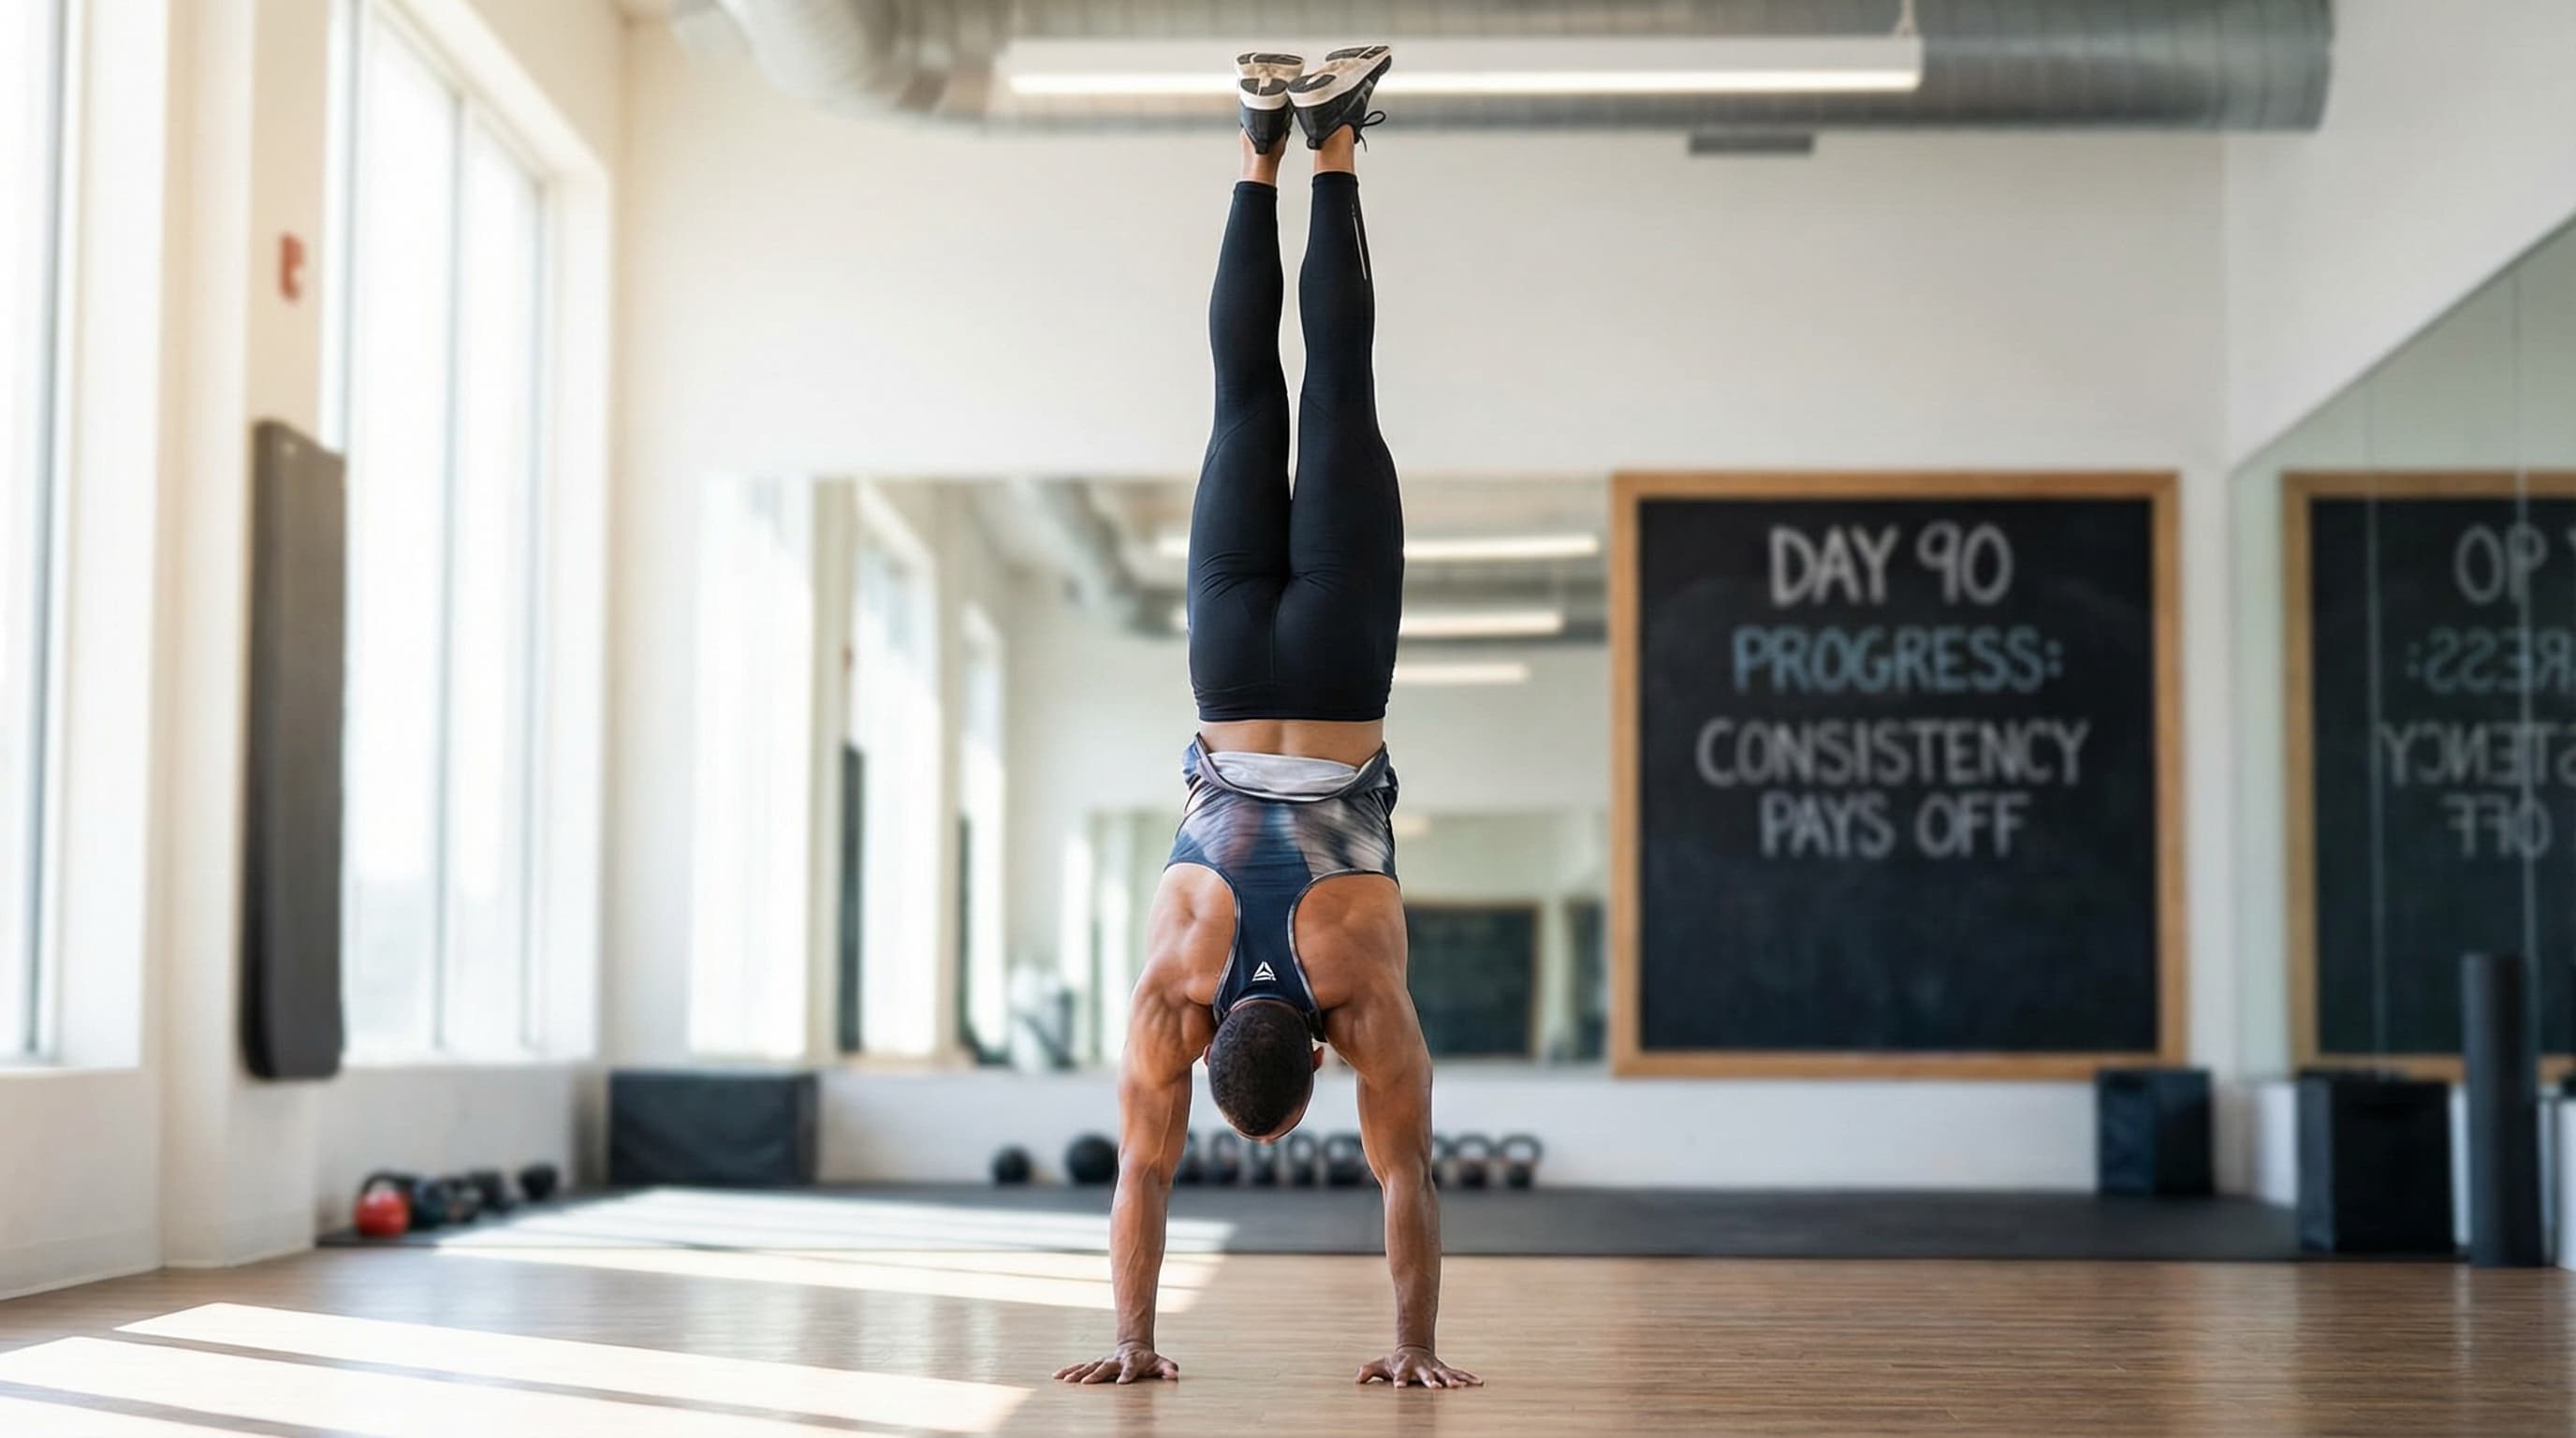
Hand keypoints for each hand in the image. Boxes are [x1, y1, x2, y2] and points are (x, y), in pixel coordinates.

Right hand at [1055, 1344, 1179, 1383]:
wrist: (1134, 1346)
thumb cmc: (1148, 1360)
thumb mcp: (1161, 1363)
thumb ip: (1168, 1368)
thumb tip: (1174, 1374)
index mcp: (1131, 1361)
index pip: (1130, 1368)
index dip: (1127, 1375)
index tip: (1122, 1383)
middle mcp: (1114, 1360)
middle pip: (1104, 1367)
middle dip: (1096, 1375)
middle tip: (1087, 1382)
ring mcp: (1103, 1361)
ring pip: (1088, 1366)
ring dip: (1077, 1373)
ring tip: (1065, 1380)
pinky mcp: (1094, 1363)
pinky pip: (1080, 1366)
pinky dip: (1069, 1370)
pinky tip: (1057, 1376)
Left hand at [1356, 1346, 1481, 1388]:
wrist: (1415, 1348)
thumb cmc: (1396, 1361)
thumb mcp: (1381, 1364)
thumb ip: (1370, 1371)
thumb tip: (1358, 1379)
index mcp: (1405, 1367)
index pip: (1401, 1375)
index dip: (1400, 1381)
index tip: (1398, 1388)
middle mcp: (1422, 1367)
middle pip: (1426, 1375)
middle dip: (1431, 1381)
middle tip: (1436, 1388)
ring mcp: (1435, 1368)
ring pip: (1445, 1374)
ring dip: (1453, 1381)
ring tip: (1460, 1387)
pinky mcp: (1446, 1370)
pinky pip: (1459, 1373)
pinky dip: (1469, 1378)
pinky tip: (1479, 1383)